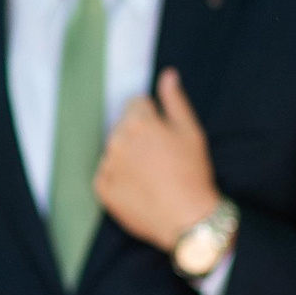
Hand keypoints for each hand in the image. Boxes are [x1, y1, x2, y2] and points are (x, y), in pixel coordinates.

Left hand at [94, 68, 219, 250]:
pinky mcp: (102, 187)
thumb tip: (167, 74)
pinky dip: (121, 178)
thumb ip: (175, 100)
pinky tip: (141, 188)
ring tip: (152, 175)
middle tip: (162, 158)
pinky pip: (107, 174)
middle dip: (139, 135)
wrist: (186, 220)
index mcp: (139, 122)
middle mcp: (117, 139)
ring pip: (115, 149)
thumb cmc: (194, 174)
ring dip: (129, 156)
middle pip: (123, 126)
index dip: (154, 117)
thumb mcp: (192, 132)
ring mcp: (107, 164)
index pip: (136, 104)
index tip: (166, 136)